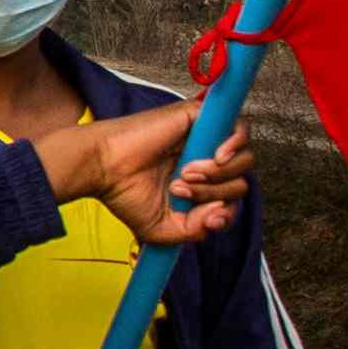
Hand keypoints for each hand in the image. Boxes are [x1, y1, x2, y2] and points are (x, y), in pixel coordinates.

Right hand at [28, 99, 247, 245]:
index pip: (231, 199)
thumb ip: (196, 230)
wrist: (105, 168)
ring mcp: (203, 139)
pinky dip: (233, 146)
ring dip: (217, 175)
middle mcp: (203, 160)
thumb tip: (220, 214)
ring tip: (186, 173)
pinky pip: (239, 128)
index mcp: (197, 184)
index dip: (226, 212)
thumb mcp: (164, 229)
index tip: (205, 219)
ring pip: (242, 159)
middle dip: (213, 193)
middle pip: (239, 181)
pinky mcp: (199, 117)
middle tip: (178, 189)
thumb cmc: (125, 193)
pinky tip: (214, 158)